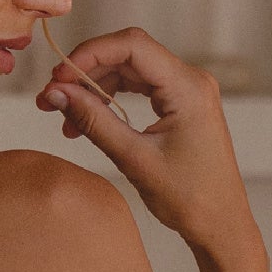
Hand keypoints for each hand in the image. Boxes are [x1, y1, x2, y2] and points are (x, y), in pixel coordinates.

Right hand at [37, 27, 260, 262]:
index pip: (131, 46)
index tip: (58, 78)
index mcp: (187, 87)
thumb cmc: (189, 199)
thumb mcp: (135, 160)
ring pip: (130, 72)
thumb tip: (56, 95)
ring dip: (95, 88)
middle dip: (86, 72)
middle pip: (128, 54)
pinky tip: (88, 119)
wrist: (221, 224)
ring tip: (64, 115)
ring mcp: (187, 90)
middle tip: (50, 98)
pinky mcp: (181, 104)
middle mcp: (190, 80)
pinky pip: (140, 89)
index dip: (89, 54)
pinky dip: (112, 99)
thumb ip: (94, 122)